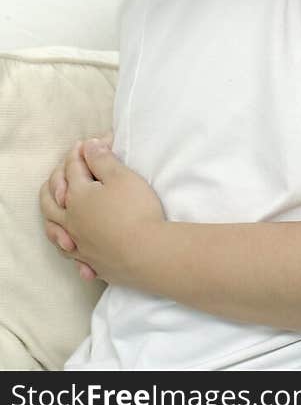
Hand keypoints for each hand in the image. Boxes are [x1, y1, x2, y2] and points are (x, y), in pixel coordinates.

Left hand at [40, 138, 166, 287]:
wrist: (146, 252)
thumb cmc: (135, 209)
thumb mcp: (122, 176)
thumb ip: (102, 160)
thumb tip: (87, 146)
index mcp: (77, 196)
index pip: (72, 169)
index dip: (79, 153)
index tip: (87, 143)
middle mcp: (70, 220)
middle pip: (51, 200)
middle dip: (54, 181)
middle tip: (61, 172)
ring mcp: (78, 243)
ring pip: (53, 229)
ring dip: (51, 216)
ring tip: (54, 210)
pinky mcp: (89, 261)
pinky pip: (70, 254)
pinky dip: (66, 246)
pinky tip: (70, 246)